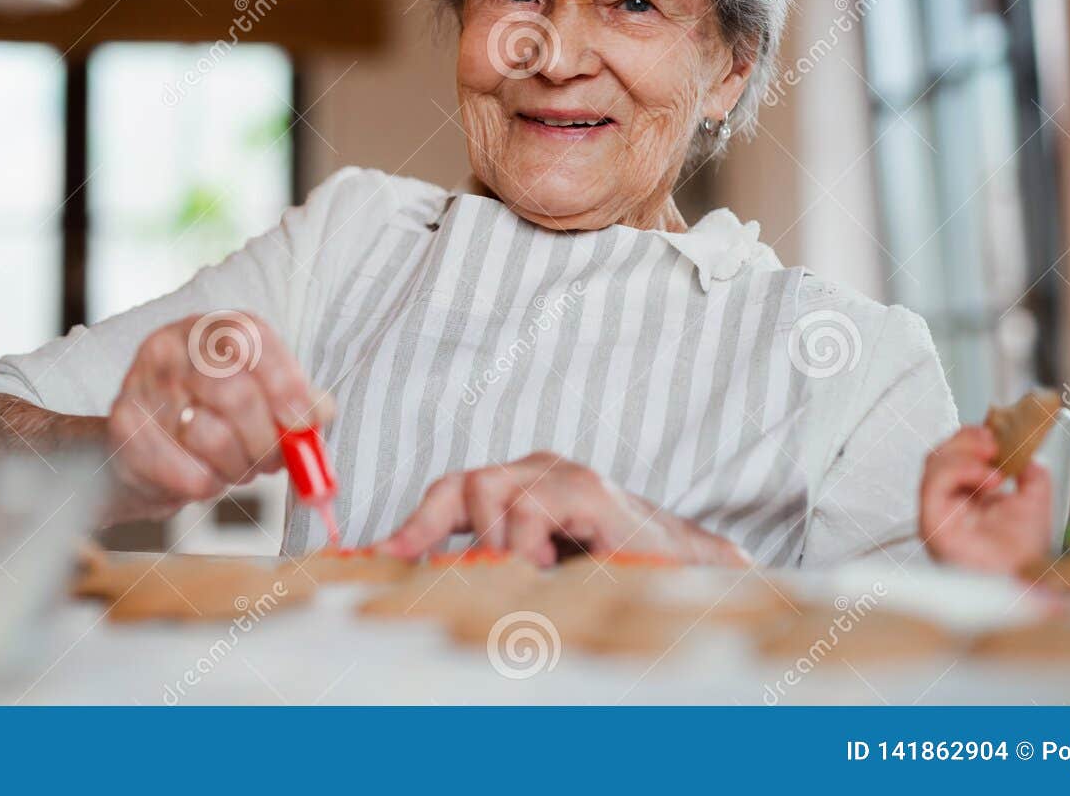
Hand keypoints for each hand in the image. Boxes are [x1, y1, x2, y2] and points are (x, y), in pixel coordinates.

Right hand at [104, 311, 330, 521]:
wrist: (139, 455)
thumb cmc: (209, 421)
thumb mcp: (260, 402)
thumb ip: (296, 403)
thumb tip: (320, 412)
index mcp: (210, 328)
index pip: (251, 336)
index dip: (286, 383)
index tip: (304, 423)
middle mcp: (171, 346)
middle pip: (235, 393)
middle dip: (266, 440)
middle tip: (275, 461)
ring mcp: (140, 384)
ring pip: (211, 437)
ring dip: (237, 467)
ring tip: (236, 468)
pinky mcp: (124, 431)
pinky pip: (186, 473)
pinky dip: (207, 486)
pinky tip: (201, 477)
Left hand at [377, 451, 748, 567]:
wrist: (691, 580)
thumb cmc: (613, 581)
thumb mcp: (539, 579)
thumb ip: (495, 574)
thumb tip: (430, 594)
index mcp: (520, 491)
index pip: (450, 495)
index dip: (412, 528)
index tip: (377, 560)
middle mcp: (535, 474)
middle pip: (458, 485)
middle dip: (430, 529)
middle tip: (425, 575)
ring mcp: (559, 475)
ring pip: (485, 490)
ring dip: (492, 544)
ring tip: (522, 577)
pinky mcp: (585, 488)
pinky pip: (528, 506)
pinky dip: (523, 543)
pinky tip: (543, 569)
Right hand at [919, 425, 1051, 574]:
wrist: (1025, 582)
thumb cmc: (1024, 557)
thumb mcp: (1036, 503)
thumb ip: (1030, 475)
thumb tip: (1026, 453)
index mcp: (967, 497)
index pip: (956, 456)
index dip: (972, 439)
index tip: (998, 433)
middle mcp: (947, 503)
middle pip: (939, 454)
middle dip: (966, 440)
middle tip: (993, 442)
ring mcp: (937, 512)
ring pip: (933, 463)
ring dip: (964, 453)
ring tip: (993, 460)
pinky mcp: (931, 522)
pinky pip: (933, 484)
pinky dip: (960, 471)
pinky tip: (987, 478)